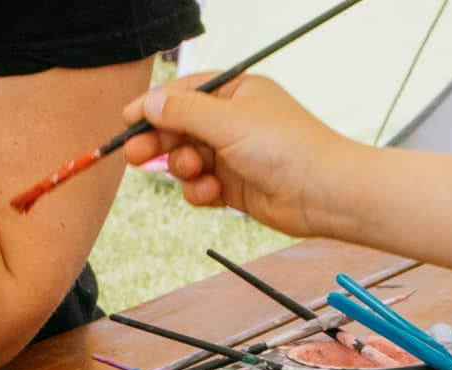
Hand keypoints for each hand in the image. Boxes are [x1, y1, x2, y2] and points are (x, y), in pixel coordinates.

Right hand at [123, 74, 357, 238]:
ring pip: (188, 160)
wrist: (323, 194)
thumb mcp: (229, 121)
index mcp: (236, 92)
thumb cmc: (287, 148)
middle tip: (135, 156)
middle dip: (159, 142)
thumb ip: (185, 113)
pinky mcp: (236, 186)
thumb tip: (149, 102)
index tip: (127, 120)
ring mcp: (234, 154)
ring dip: (184, 170)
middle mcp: (234, 121)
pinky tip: (212, 194)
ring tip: (194, 173)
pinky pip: (202, 186)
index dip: (154, 106)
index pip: (184, 93)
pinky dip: (201, 191)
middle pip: (180, 128)